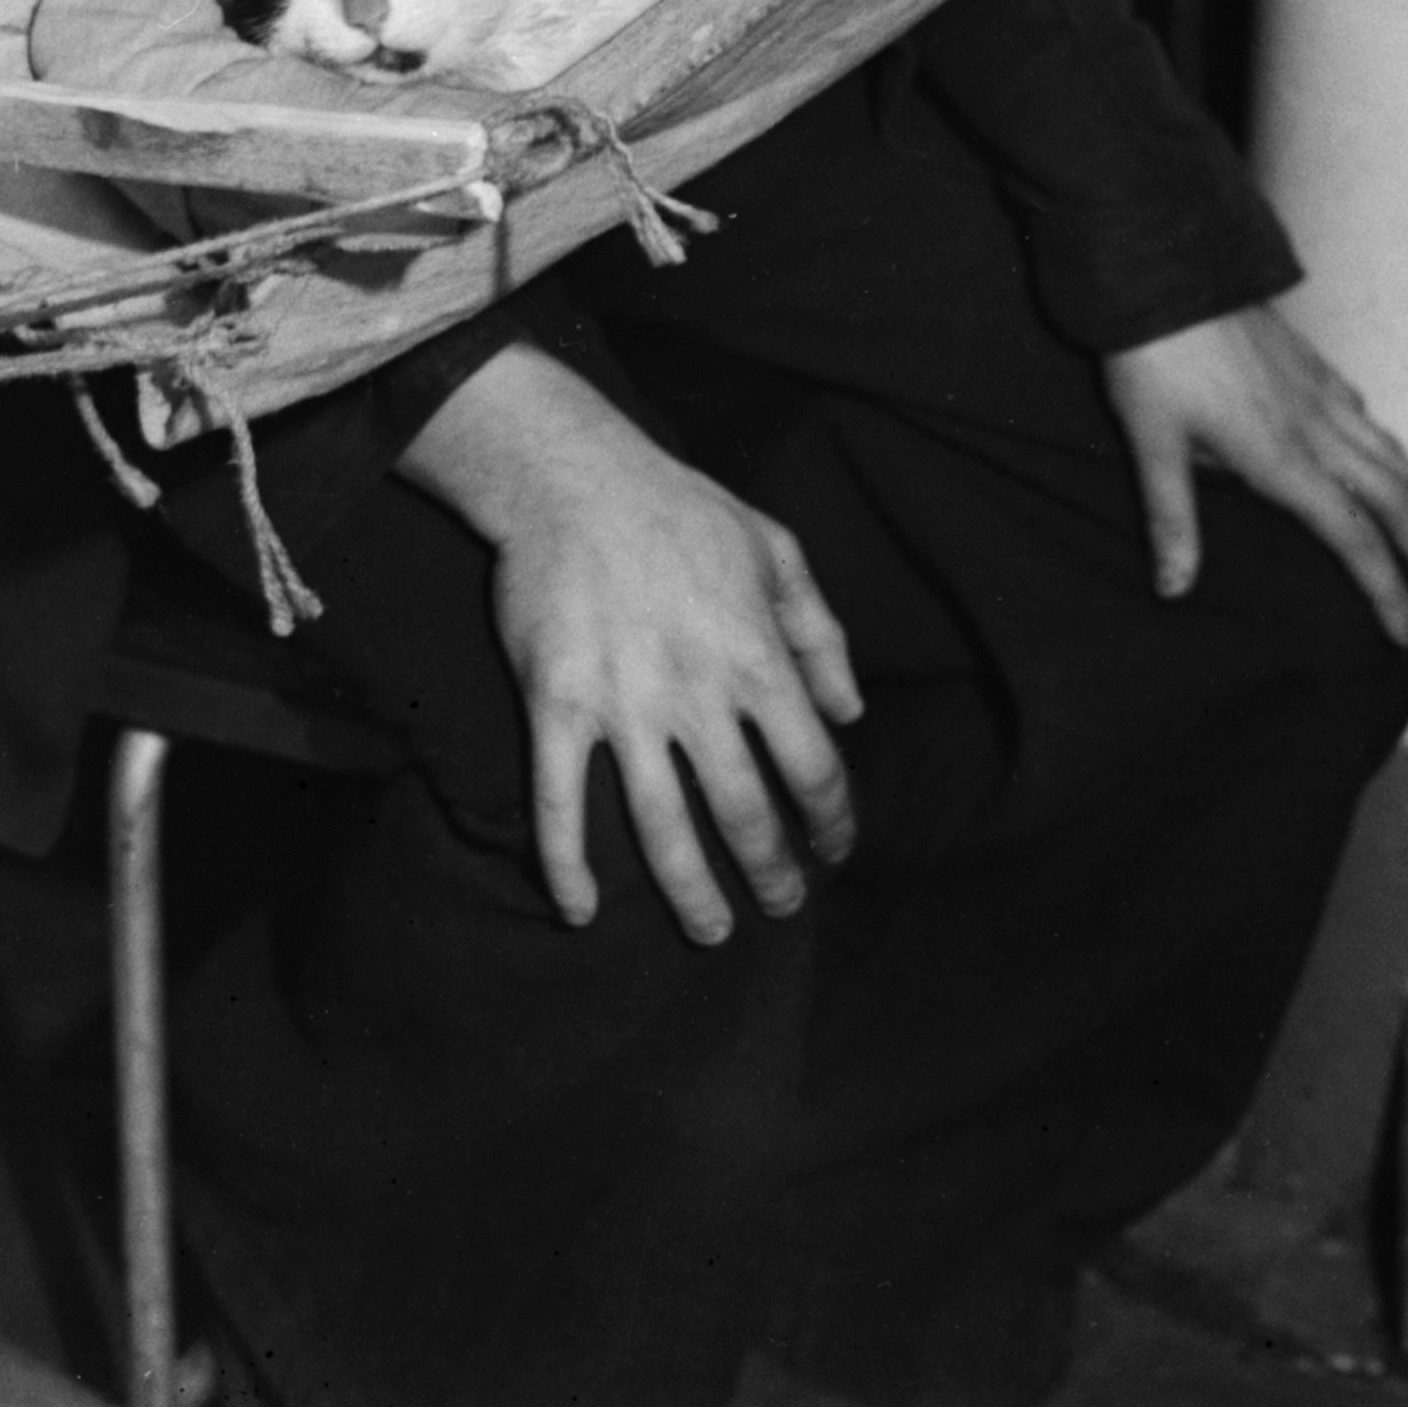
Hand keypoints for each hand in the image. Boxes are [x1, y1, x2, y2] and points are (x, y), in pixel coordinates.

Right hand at [403, 345, 863, 941]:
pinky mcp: (556, 706)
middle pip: (745, 813)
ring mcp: (623, 706)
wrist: (570, 475)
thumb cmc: (679, 506)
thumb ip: (820, 632)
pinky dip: (566, 865)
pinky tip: (580, 909)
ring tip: (712, 931)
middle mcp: (697, 693)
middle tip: (782, 907)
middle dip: (772, 873)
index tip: (835, 848)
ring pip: (662, 827)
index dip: (833, 820)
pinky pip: (559, 802)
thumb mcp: (775, 550)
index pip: (813, 768)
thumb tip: (851, 711)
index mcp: (756, 657)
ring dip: (692, 892)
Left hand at [1102, 298, 1407, 648]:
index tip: (1405, 632)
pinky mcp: (1314, 365)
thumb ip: (1171, 520)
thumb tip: (1175, 590)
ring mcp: (1321, 392)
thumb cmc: (1152, 357)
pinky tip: (1389, 461)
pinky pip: (1371, 421)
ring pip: (1393, 456)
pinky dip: (1395, 455)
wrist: (1165, 267)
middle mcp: (1317, 427)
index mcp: (1281, 456)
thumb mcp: (1151, 442)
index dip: (1384, 589)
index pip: (1352, 537)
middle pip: (1394, 499)